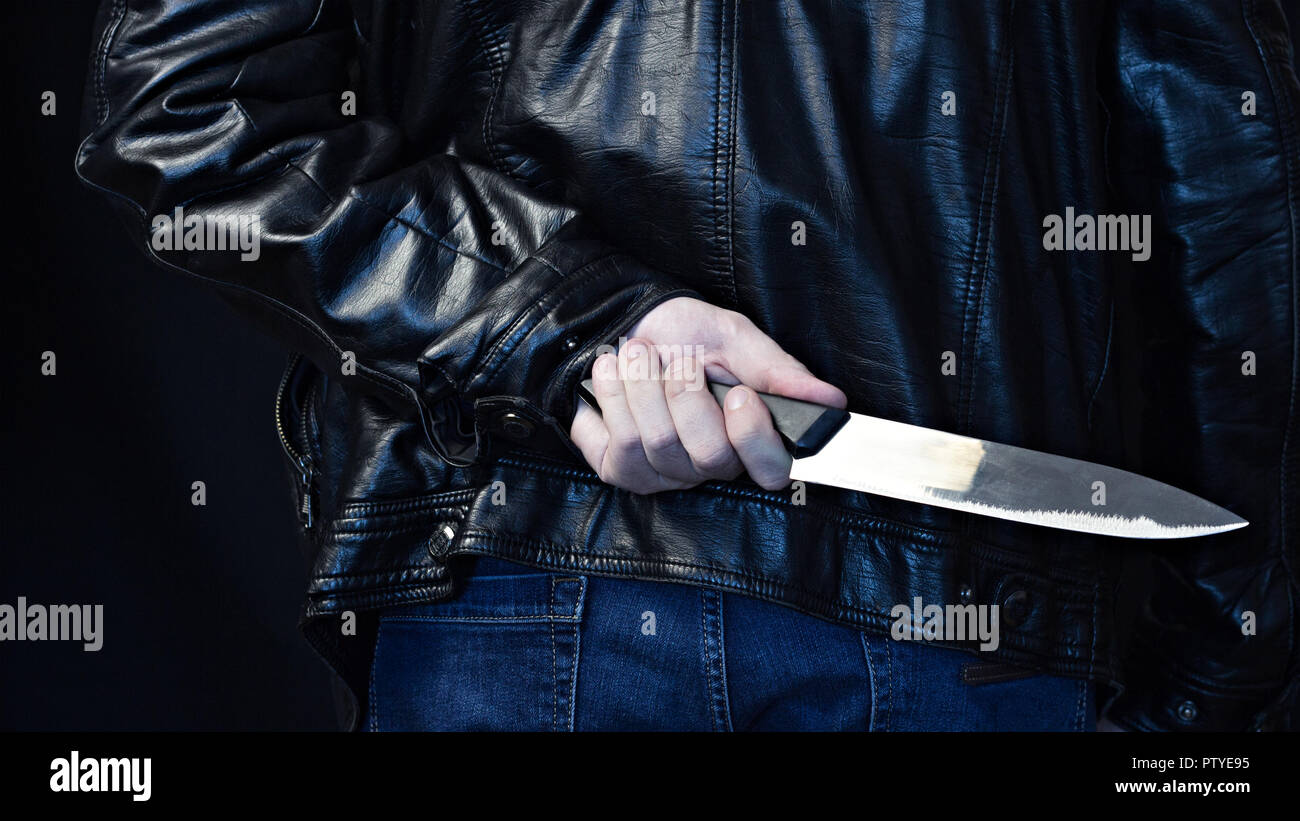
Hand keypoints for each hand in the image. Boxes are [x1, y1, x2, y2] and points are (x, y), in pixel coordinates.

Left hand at [570, 296, 845, 493]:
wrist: (628, 324)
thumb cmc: (687, 335)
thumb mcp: (737, 340)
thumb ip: (779, 372)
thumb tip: (831, 400)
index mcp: (747, 438)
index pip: (770, 471)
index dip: (754, 438)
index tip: (741, 394)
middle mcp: (706, 467)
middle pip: (707, 454)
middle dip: (685, 394)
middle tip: (676, 359)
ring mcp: (662, 474)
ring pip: (655, 444)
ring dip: (641, 385)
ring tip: (637, 352)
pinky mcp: (619, 470)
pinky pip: (614, 446)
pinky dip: (610, 397)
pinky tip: (611, 374)